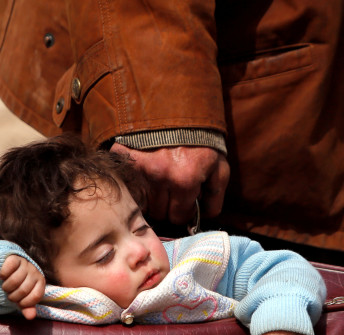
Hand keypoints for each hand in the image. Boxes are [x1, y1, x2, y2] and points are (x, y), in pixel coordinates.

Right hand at [0, 255, 45, 319]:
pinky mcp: (14, 258)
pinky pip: (7, 269)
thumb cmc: (19, 284)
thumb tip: (30, 317)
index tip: (18, 302)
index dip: (24, 303)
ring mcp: (25, 264)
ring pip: (14, 281)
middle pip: (23, 290)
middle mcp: (35, 272)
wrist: (12, 266)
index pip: (35, 296)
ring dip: (6, 287)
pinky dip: (2, 275)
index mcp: (40, 282)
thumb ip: (27, 307)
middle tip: (10, 294)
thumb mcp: (24, 296)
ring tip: (5, 287)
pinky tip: (2, 277)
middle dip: (13, 296)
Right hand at [110, 143, 229, 224]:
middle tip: (172, 192)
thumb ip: (215, 195)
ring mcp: (139, 168)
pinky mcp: (125, 159)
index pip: (178, 216)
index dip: (183, 211)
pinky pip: (127, 186)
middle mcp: (160, 177)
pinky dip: (134, 186)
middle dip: (167, 206)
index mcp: (184, 180)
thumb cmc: (201, 140)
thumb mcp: (218, 165)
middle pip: (159, 212)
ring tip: (159, 183)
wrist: (178, 109)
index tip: (184, 202)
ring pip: (142, 202)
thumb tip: (205, 216)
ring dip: (151, 198)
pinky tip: (144, 177)